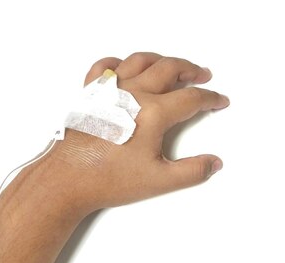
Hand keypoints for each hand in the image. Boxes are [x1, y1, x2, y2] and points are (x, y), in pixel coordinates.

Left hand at [50, 52, 229, 209]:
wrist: (66, 180)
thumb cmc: (107, 179)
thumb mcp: (159, 180)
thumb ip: (192, 171)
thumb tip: (213, 163)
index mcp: (153, 113)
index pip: (191, 99)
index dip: (211, 98)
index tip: (219, 100)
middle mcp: (133, 94)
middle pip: (170, 69)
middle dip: (191, 70)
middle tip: (203, 76)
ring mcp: (109, 90)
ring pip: (141, 61)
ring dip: (162, 60)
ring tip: (174, 66)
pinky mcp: (90, 94)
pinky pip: (106, 66)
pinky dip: (121, 62)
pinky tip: (127, 68)